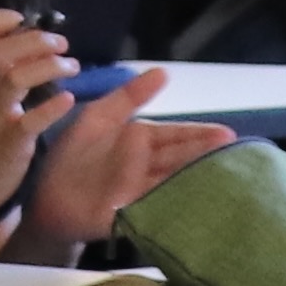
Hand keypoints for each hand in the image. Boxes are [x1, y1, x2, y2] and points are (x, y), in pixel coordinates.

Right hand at [0, 8, 75, 227]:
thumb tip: (22, 40)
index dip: (12, 19)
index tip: (33, 24)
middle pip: (3, 50)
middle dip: (39, 41)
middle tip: (63, 46)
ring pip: (15, 78)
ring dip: (49, 67)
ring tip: (72, 68)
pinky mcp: (5, 143)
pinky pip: (30, 120)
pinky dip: (52, 107)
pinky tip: (67, 101)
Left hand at [17, 65, 233, 252]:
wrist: (49, 196)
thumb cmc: (74, 156)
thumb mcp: (100, 116)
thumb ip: (129, 96)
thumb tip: (164, 72)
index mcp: (141, 142)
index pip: (175, 136)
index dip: (200, 135)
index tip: (227, 133)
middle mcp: (148, 167)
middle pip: (180, 159)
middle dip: (205, 155)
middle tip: (236, 152)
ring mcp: (142, 192)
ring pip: (174, 182)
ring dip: (196, 179)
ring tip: (225, 174)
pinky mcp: (132, 214)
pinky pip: (155, 207)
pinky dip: (173, 204)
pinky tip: (194, 201)